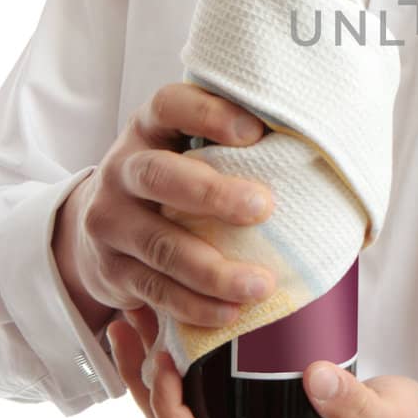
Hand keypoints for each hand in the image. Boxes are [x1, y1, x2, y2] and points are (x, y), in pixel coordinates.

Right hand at [52, 83, 277, 332]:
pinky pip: (156, 290)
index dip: (208, 114)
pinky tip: (230, 311)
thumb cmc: (170, 178)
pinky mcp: (113, 270)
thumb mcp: (184, 147)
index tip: (254, 132)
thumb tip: (320, 147)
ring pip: (160, 246)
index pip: (170, 106)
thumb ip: (230, 143)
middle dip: (212, 194)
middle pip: (158, 177)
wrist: (96, 225)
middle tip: (264, 207)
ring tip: (260, 284)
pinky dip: (196, 305)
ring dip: (213, 270)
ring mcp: (111, 223)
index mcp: (148, 129)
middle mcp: (122, 170)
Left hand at [108, 312, 417, 417]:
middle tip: (133, 324)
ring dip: (151, 376)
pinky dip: (177, 374)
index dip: (169, 411)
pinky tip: (174, 332)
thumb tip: (315, 377)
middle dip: (143, 384)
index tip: (168, 360)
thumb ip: (353, 404)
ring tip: (139, 320)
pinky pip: (200, 406)